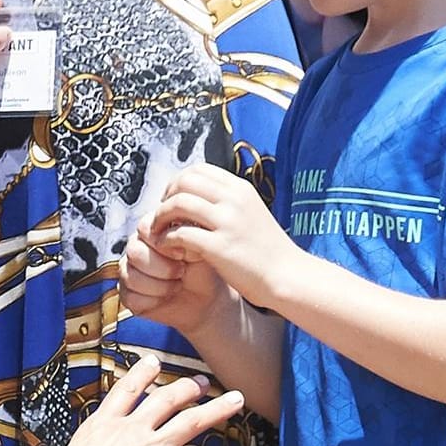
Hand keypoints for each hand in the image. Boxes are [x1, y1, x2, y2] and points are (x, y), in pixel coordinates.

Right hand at [32, 356, 257, 445]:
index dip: (142, 373)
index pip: (127, 390)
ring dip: (216, 410)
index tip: (153, 360)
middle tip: (200, 382)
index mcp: (105, 424)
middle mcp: (132, 429)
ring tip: (235, 399)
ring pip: (191, 422)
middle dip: (185, 389)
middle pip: (165, 399)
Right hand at [120, 217, 237, 336]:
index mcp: (152, 231)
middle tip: (181, 271)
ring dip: (161, 286)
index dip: (162, 242)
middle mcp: (136, 248)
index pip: (143, 228)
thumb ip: (185, 237)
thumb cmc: (203, 271)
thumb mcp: (200, 250)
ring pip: (131, 277)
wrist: (206, 300)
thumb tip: (169, 238)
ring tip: (176, 285)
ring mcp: (128, 271)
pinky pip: (131, 298)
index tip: (181, 254)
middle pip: (134, 253)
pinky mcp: (128, 295)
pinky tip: (165, 297)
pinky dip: (153, 301)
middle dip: (163, 267)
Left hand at [143, 165, 297, 303]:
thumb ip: (227, 201)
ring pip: (178, 204)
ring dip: (160, 217)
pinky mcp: (219, 247)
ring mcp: (227, 222)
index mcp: (240, 189)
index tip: (172, 199)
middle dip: (165, 196)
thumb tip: (197, 195)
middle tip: (161, 215)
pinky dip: (166, 239)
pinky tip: (167, 248)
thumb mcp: (250, 212)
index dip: (177, 182)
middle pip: (184, 181)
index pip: (198, 169)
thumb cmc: (266, 249)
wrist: (288, 276)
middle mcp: (234, 200)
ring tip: (157, 231)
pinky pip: (180, 234)